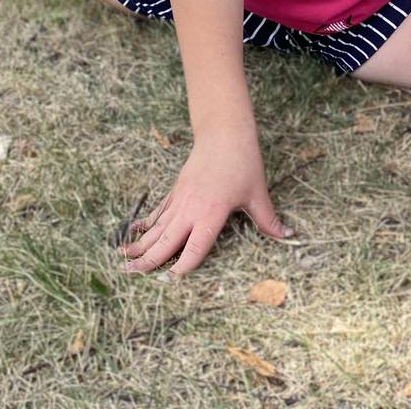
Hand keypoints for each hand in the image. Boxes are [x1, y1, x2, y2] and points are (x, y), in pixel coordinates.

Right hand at [119, 133, 290, 277]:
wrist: (224, 132)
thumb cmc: (242, 162)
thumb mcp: (257, 193)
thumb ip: (268, 220)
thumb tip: (287, 235)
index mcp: (211, 214)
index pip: (195, 247)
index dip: (184, 264)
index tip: (172, 279)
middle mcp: (190, 209)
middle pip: (166, 240)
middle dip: (148, 259)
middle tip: (130, 274)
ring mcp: (180, 199)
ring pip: (156, 227)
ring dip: (140, 244)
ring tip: (123, 259)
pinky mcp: (176, 190)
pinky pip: (158, 212)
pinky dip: (145, 224)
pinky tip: (133, 233)